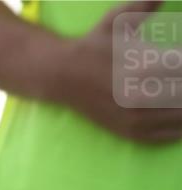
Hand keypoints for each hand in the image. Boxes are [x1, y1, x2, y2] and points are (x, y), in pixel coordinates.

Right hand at [62, 1, 181, 143]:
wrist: (61, 75)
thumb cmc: (93, 45)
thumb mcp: (119, 19)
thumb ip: (146, 4)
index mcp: (147, 66)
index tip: (179, 61)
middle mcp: (143, 95)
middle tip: (178, 77)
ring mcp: (136, 117)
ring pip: (181, 116)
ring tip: (177, 92)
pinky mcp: (130, 131)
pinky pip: (168, 135)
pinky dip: (180, 127)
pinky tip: (179, 114)